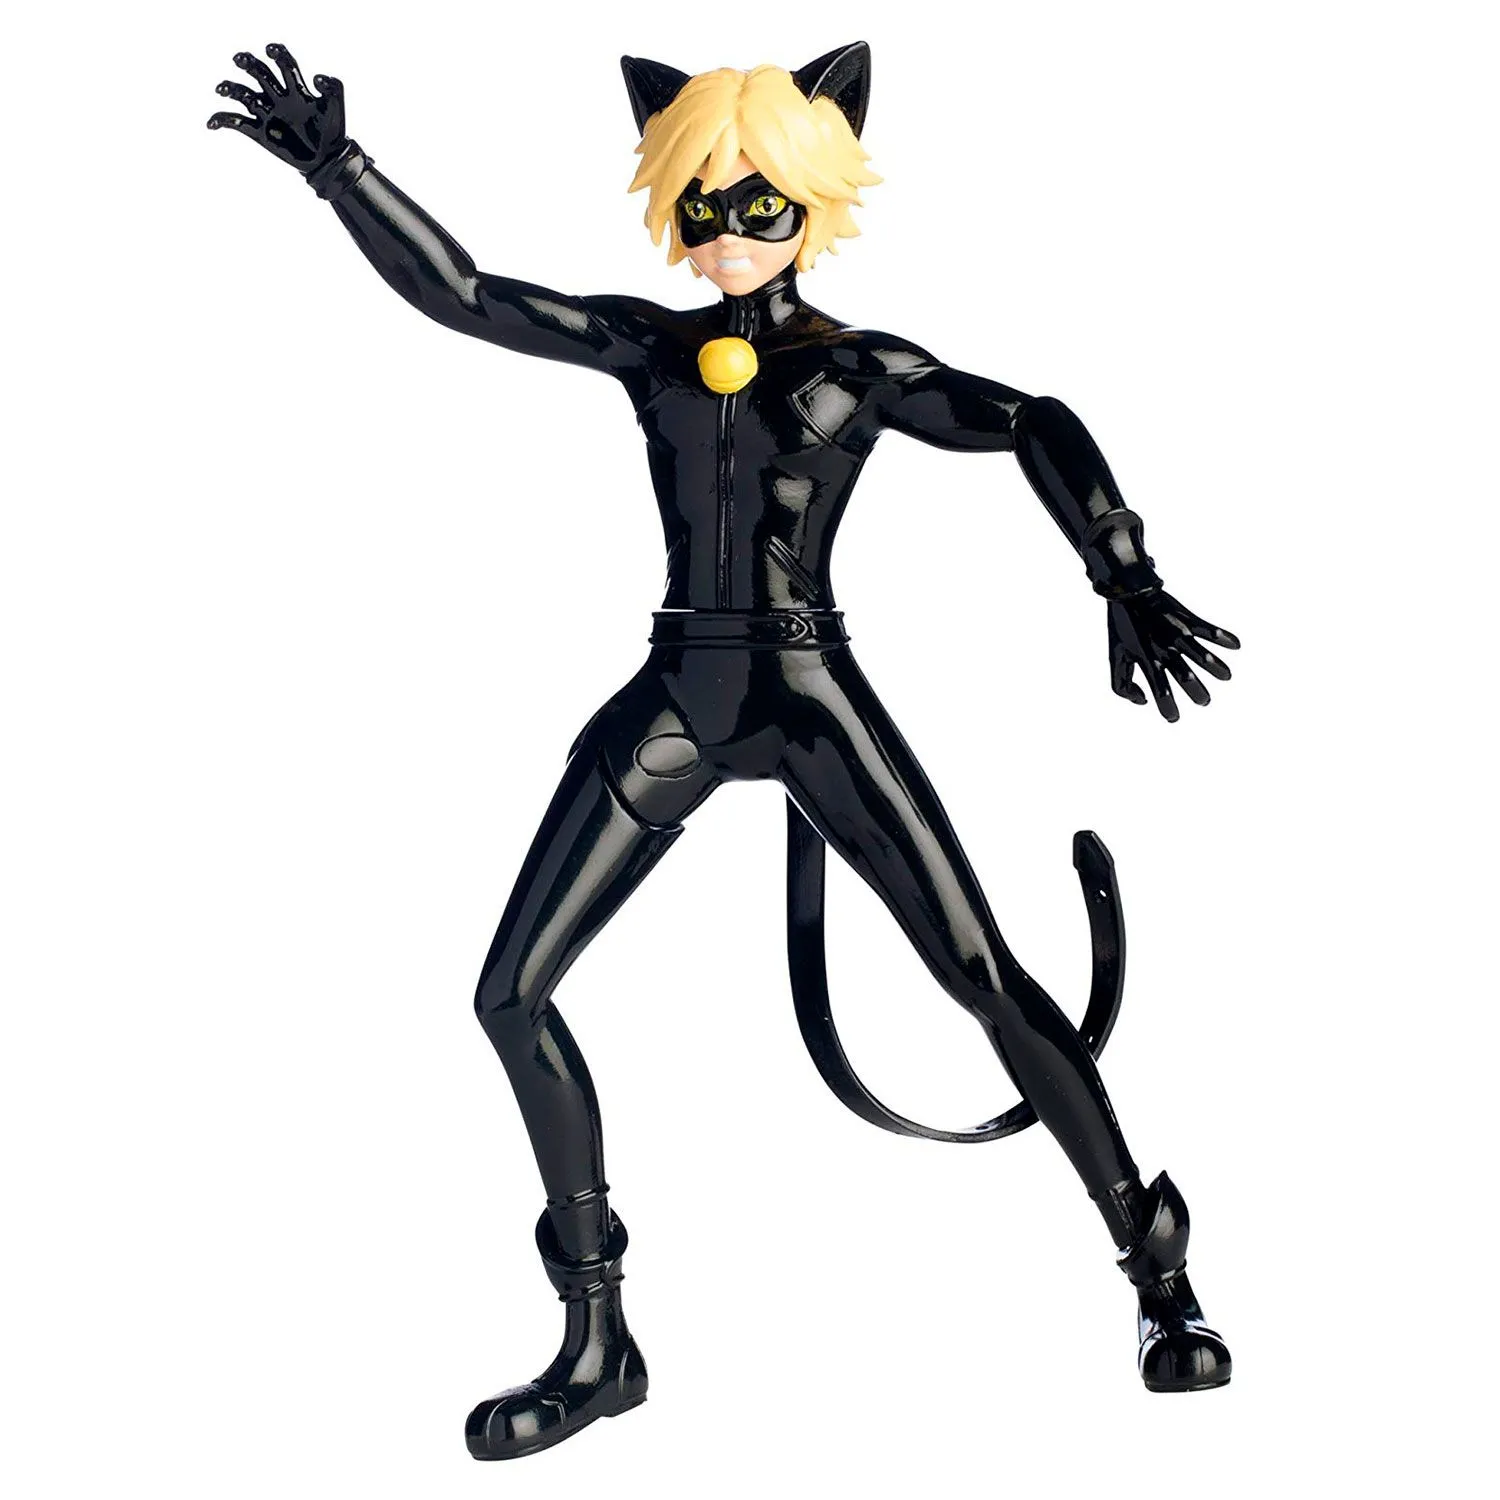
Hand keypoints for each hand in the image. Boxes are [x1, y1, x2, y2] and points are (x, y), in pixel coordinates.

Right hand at [206, 43, 346, 174]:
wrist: (327, 161)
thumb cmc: (332, 133)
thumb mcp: (336, 109)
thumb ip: (333, 89)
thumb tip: (317, 77)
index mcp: (297, 90)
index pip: (285, 65)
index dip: (278, 54)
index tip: (271, 50)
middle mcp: (278, 97)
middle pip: (260, 73)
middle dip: (249, 63)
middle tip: (239, 59)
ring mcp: (267, 113)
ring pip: (244, 94)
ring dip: (231, 88)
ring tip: (221, 89)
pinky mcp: (260, 131)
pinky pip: (236, 122)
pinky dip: (222, 120)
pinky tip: (211, 124)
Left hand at [1107, 591, 1239, 722]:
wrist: (1128, 591)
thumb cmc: (1123, 627)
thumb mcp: (1116, 656)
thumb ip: (1122, 685)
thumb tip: (1144, 701)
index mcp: (1147, 660)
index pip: (1160, 690)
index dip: (1168, 708)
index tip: (1173, 718)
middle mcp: (1164, 649)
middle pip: (1186, 677)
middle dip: (1197, 693)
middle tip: (1204, 701)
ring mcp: (1177, 633)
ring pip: (1201, 655)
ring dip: (1216, 668)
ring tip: (1226, 677)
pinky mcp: (1187, 618)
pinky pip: (1208, 629)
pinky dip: (1224, 637)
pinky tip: (1237, 646)